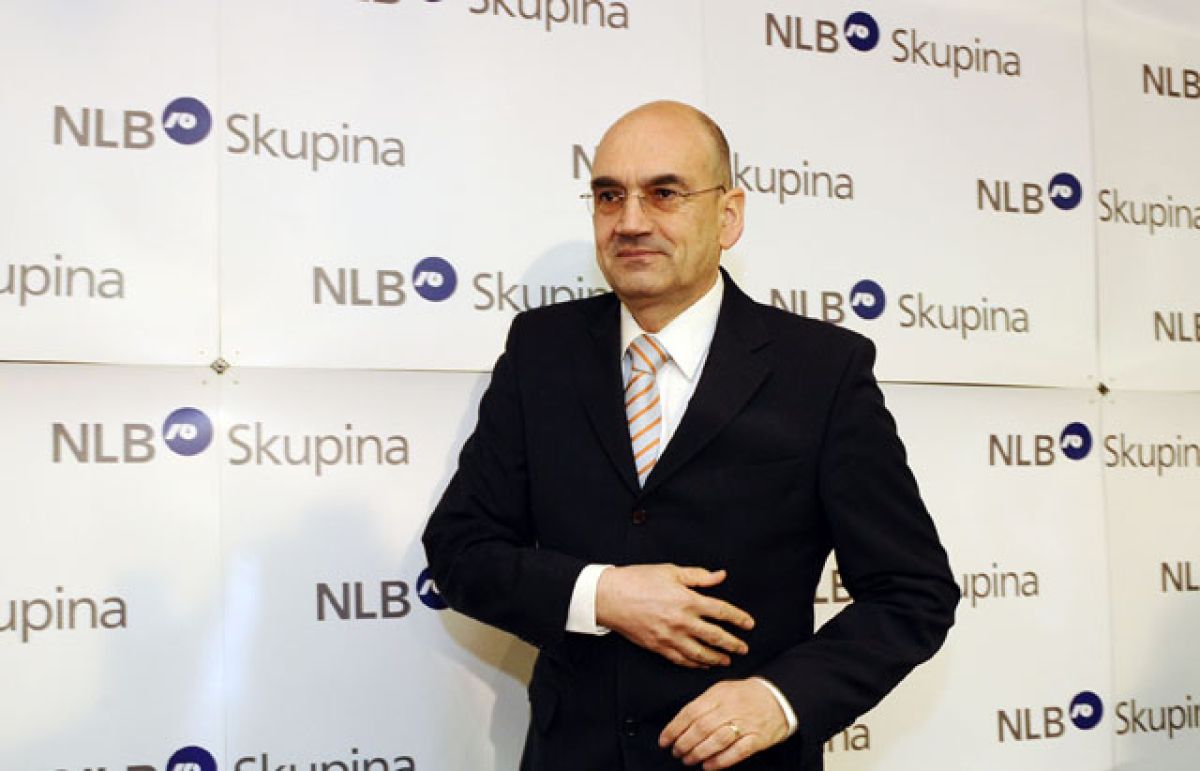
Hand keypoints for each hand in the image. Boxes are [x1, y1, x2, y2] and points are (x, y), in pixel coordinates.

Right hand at [595, 564, 753, 667]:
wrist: (610, 597)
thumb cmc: (639, 579)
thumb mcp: (671, 571)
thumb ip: (698, 576)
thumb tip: (720, 576)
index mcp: (688, 600)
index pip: (722, 611)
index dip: (739, 618)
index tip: (749, 624)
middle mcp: (682, 621)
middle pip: (716, 637)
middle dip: (733, 644)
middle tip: (744, 649)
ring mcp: (670, 637)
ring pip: (700, 654)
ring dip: (717, 658)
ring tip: (727, 660)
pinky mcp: (658, 647)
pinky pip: (681, 660)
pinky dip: (695, 664)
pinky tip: (702, 664)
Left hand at [660, 679, 790, 768]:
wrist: (778, 697)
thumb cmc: (745, 696)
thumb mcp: (722, 690)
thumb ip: (703, 703)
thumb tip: (680, 723)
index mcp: (719, 694)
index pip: (690, 712)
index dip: (674, 728)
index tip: (664, 741)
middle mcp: (731, 708)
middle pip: (702, 727)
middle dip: (684, 743)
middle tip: (676, 752)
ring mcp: (745, 723)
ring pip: (717, 740)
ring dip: (698, 753)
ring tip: (688, 760)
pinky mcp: (757, 738)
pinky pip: (737, 752)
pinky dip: (720, 761)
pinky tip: (708, 766)